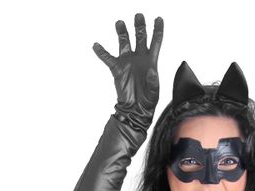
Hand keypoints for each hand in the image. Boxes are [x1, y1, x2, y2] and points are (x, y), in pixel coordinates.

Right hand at [93, 14, 162, 130]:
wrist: (136, 110)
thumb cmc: (148, 102)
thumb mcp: (154, 91)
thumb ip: (153, 80)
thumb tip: (151, 70)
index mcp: (151, 62)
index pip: (155, 42)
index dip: (157, 30)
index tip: (158, 19)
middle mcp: (139, 59)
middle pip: (140, 37)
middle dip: (139, 26)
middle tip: (139, 16)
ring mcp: (128, 62)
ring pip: (124, 42)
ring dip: (122, 32)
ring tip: (120, 23)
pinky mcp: (117, 69)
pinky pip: (108, 58)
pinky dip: (101, 52)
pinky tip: (96, 45)